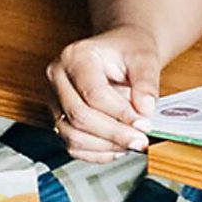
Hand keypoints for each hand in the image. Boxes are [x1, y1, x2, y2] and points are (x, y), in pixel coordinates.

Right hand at [46, 26, 158, 161]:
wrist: (124, 49)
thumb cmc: (131, 48)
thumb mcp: (145, 57)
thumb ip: (146, 82)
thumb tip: (145, 110)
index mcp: (76, 56)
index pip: (93, 93)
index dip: (120, 113)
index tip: (143, 124)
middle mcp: (58, 78)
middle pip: (79, 116)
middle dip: (113, 133)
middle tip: (141, 140)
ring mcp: (55, 100)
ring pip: (72, 136)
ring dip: (106, 146)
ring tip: (133, 143)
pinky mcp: (60, 119)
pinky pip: (73, 145)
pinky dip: (98, 152)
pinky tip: (119, 147)